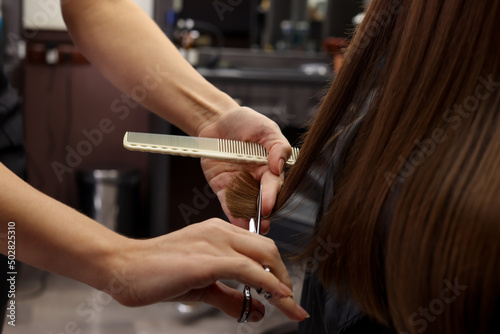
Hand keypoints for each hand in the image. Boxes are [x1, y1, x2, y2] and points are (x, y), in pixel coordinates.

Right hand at [109, 219, 307, 321]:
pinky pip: (246, 268)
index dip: (277, 272)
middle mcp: (220, 231)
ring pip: (262, 256)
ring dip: (280, 283)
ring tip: (288, 305)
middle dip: (284, 276)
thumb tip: (257, 311)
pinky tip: (277, 296)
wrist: (123, 266)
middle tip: (289, 302)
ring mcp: (213, 241)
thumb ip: (230, 297)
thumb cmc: (156, 272)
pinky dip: (266, 282)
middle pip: (268, 249)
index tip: (287, 295)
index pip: (258, 249)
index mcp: (218, 233)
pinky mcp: (206, 258)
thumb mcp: (201, 287)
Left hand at [198, 107, 291, 231]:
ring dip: (249, 218)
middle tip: (263, 224)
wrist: (216, 120)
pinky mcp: (222, 188)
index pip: (273, 184)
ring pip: (246, 205)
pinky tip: (237, 224)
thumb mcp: (265, 128)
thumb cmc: (245, 122)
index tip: (268, 206)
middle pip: (262, 200)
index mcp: (270, 167)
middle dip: (263, 213)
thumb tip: (279, 165)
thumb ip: (277, 146)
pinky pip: (227, 203)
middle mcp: (256, 179)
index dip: (271, 196)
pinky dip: (232, 213)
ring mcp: (239, 185)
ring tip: (250, 229)